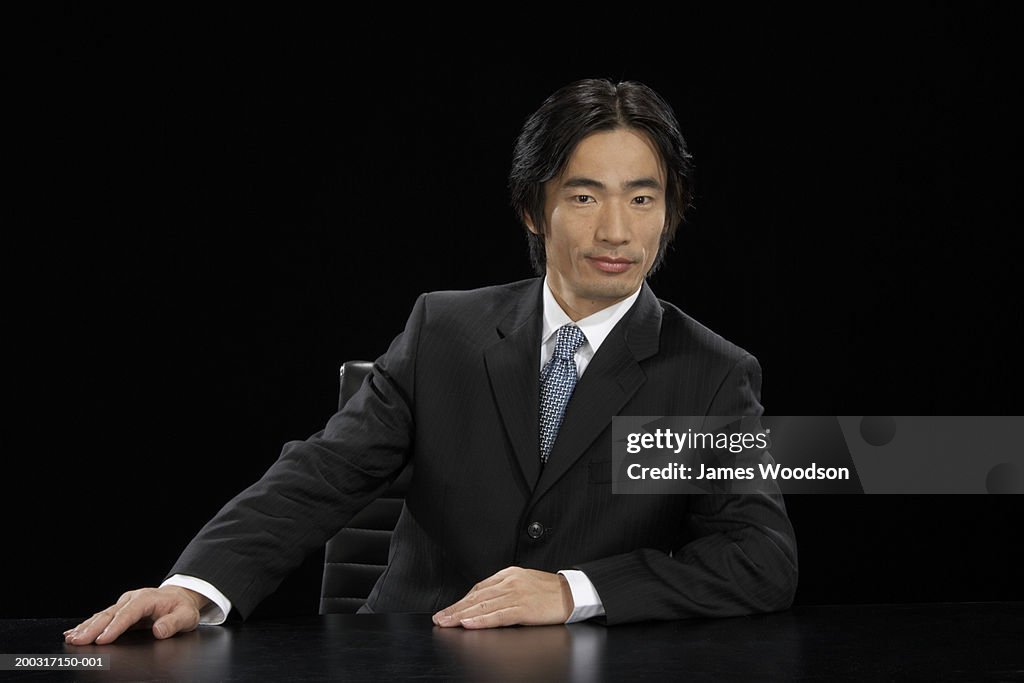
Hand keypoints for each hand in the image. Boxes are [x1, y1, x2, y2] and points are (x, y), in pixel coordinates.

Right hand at [63, 586, 209, 644]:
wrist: (179, 597)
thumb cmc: (181, 607)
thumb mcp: (186, 616)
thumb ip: (173, 623)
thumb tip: (159, 630)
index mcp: (147, 599)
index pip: (128, 614)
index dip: (114, 627)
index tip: (102, 639)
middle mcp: (132, 599)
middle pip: (110, 614)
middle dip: (92, 628)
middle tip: (78, 640)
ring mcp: (124, 604)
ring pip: (102, 615)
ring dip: (86, 627)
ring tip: (72, 638)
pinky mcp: (120, 610)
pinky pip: (101, 618)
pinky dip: (87, 625)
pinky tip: (73, 632)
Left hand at [432, 566, 573, 628]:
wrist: (573, 593)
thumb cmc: (550, 591)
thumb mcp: (524, 582)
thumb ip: (505, 589)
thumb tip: (485, 602)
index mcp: (509, 574)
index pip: (479, 587)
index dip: (462, 600)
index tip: (449, 610)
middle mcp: (510, 582)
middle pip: (477, 597)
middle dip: (456, 608)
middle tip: (440, 618)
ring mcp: (516, 594)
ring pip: (483, 606)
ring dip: (462, 615)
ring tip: (447, 622)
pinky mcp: (524, 608)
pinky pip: (498, 615)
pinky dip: (481, 620)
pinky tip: (469, 623)